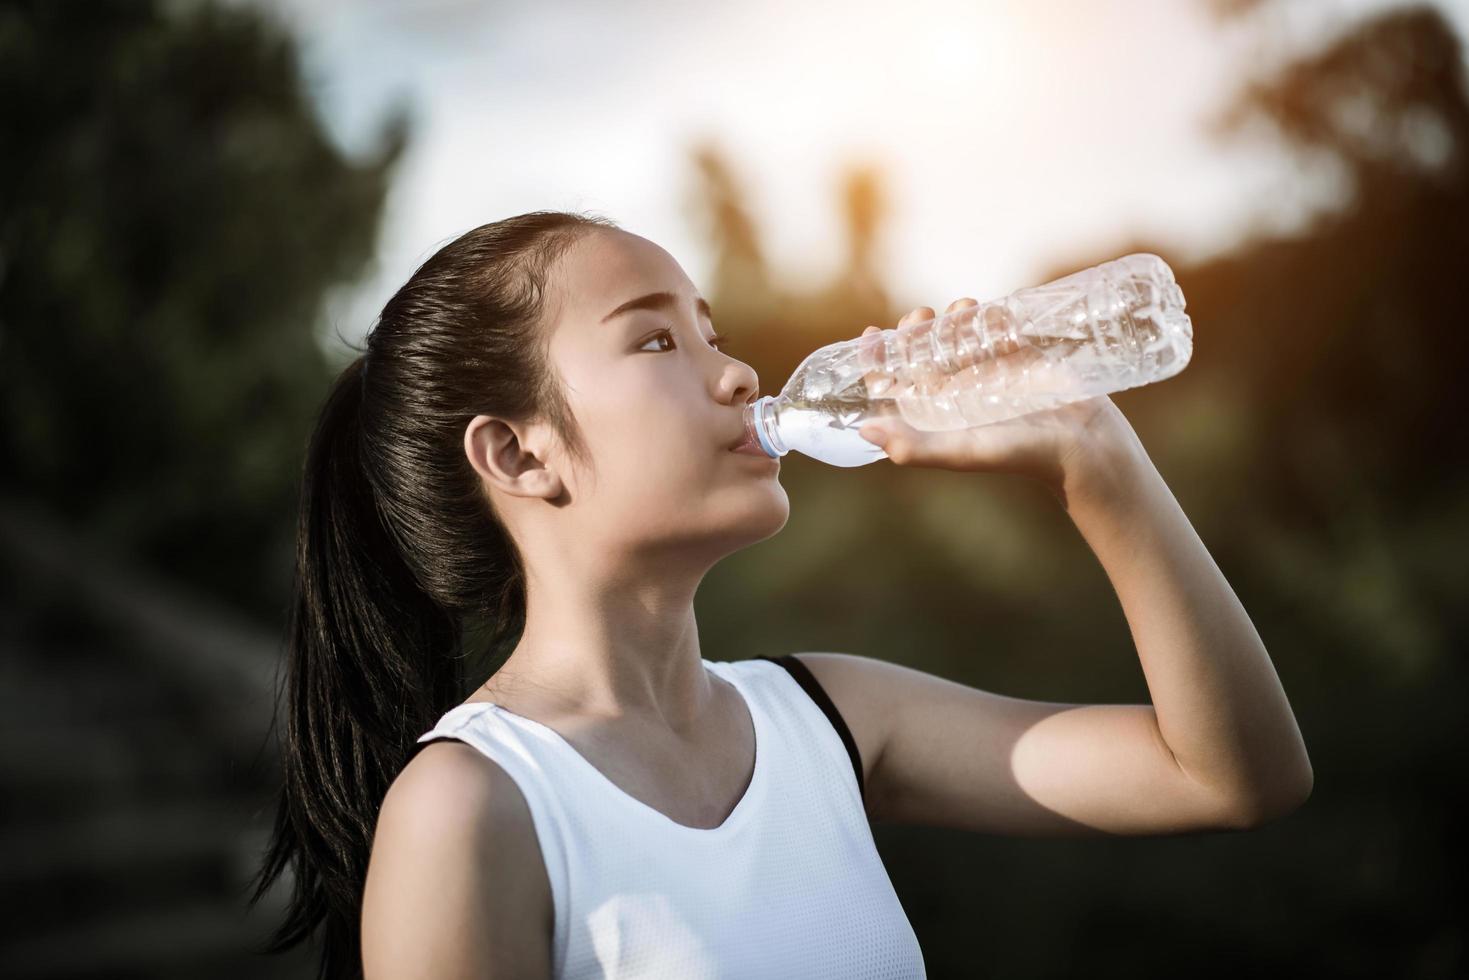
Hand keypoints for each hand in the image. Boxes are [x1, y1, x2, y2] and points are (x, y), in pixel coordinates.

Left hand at [855, 298, 1142, 500]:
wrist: (1083, 448)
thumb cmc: (1020, 456)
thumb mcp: (962, 452)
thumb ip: (914, 448)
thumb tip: (863, 431)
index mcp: (937, 413)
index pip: (896, 381)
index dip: (879, 358)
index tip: (872, 332)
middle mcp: (958, 392)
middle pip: (923, 352)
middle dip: (916, 328)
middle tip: (922, 314)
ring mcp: (989, 373)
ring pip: (959, 335)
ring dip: (954, 317)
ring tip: (963, 308)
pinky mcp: (1020, 357)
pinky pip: (997, 327)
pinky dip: (991, 315)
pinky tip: (992, 311)